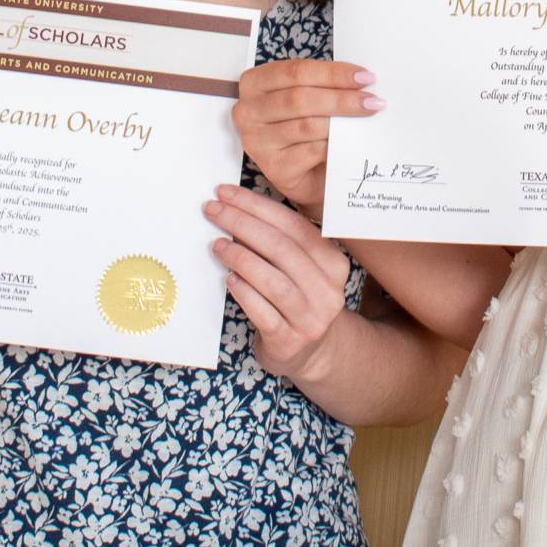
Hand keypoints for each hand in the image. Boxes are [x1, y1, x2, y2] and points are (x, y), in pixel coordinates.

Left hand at [205, 181, 355, 387]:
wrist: (310, 353)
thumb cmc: (297, 300)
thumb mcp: (302, 269)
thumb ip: (281, 243)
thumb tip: (236, 208)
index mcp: (333, 263)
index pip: (293, 226)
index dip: (257, 206)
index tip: (226, 193)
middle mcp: (327, 290)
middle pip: (282, 248)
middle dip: (242, 223)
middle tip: (213, 211)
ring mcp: (310, 318)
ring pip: (273, 280)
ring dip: (240, 257)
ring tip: (217, 244)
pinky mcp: (289, 341)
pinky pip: (263, 312)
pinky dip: (243, 292)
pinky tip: (229, 280)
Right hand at [232, 58, 379, 211]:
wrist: (308, 175)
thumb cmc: (307, 129)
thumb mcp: (310, 99)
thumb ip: (324, 86)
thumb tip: (361, 81)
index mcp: (255, 83)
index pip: (296, 71)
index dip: (333, 73)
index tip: (365, 77)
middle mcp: (248, 111)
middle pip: (300, 98)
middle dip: (341, 98)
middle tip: (372, 100)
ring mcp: (256, 141)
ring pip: (306, 125)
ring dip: (342, 122)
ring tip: (367, 118)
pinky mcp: (272, 167)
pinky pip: (310, 151)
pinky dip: (334, 145)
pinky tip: (350, 142)